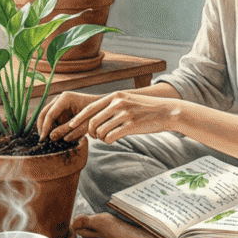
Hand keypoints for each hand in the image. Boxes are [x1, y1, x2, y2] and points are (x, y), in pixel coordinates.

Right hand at [37, 91, 100, 140]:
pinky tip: (58, 135)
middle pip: (45, 113)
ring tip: (52, 139)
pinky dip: (55, 127)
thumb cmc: (95, 114)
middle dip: (43, 127)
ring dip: (49, 128)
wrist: (104, 109)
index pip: (49, 114)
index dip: (45, 128)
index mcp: (65, 98)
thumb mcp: (81, 124)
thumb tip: (50, 137)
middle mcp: (60, 99)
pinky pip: (55, 119)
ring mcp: (61, 103)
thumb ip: (65, 130)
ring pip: (48, 117)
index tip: (43, 139)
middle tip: (43, 140)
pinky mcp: (63, 110)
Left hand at [49, 91, 181, 143]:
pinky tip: (113, 138)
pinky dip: (109, 140)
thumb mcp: (127, 101)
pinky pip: (110, 137)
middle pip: (92, 121)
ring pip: (100, 131)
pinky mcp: (131, 125)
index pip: (90, 108)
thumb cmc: (145, 109)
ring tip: (106, 136)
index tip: (70, 125)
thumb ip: (112, 106)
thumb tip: (94, 117)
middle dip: (90, 132)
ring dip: (100, 137)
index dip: (78, 118)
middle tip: (95, 136)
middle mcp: (118, 103)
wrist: (166, 111)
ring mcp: (125, 114)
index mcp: (115, 96)